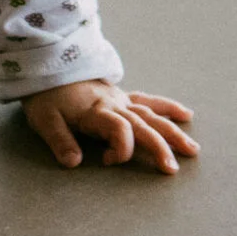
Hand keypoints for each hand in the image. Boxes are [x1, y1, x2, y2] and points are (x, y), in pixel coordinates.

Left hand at [21, 79, 199, 174]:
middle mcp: (114, 105)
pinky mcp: (123, 97)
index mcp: (96, 111)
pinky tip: (186, 115)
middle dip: (159, 146)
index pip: (119, 129)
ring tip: (192, 149)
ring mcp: (122, 100)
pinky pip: (149, 101)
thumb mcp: (44, 120)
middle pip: (143, 125)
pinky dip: (167, 108)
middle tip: (172, 169)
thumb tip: (73, 162)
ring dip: (172, 132)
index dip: (121, 148)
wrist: (49, 67)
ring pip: (152, 115)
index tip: (109, 162)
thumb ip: (60, 141)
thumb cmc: (46, 97)